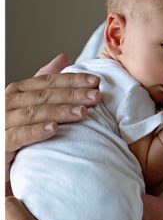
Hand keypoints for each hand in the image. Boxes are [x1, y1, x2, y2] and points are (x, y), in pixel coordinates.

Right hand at [6, 54, 99, 171]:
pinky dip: (36, 131)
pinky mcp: (0, 144)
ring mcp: (2, 123)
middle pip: (43, 95)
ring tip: (82, 113)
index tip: (96, 81)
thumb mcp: (32, 103)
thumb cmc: (18, 130)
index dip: (72, 80)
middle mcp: (7, 103)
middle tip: (96, 96)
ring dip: (59, 112)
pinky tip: (53, 129)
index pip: (47, 81)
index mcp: (17, 91)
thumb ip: (44, 82)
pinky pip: (17, 135)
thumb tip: (63, 57)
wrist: (0, 162)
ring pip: (33, 113)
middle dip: (72, 95)